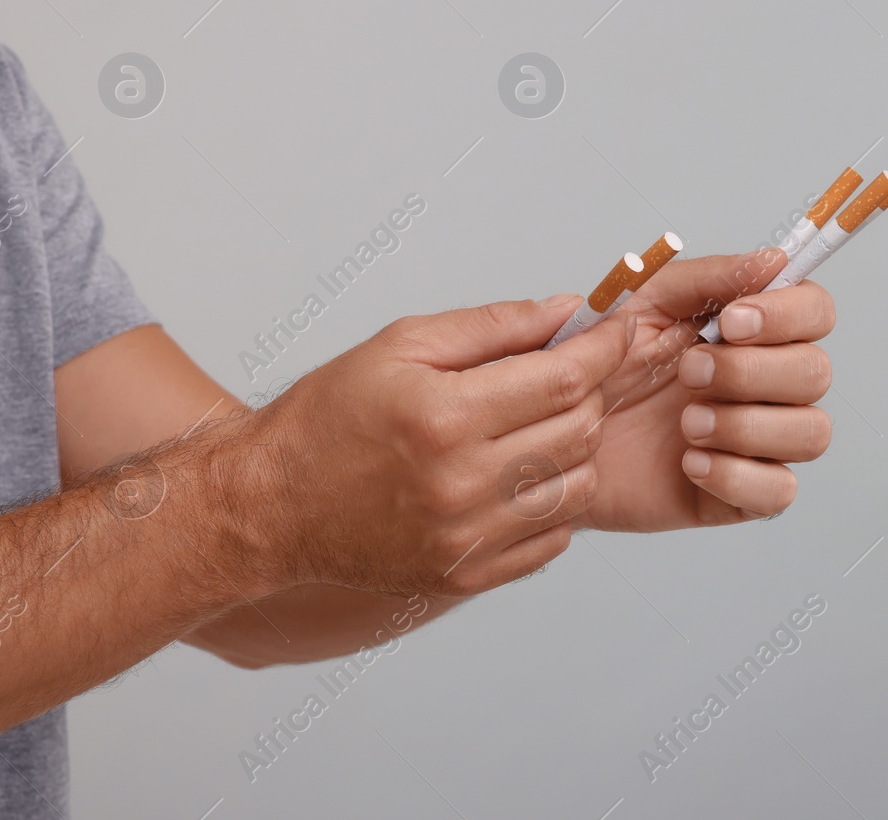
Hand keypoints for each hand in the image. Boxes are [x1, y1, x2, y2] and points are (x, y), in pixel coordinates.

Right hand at [239, 299, 630, 597]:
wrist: (270, 505)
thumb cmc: (328, 417)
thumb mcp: (401, 345)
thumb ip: (493, 325)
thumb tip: (567, 312)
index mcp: (445, 416)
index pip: (566, 380)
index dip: (605, 350)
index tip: (618, 332)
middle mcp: (461, 483)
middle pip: (581, 431)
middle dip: (591, 393)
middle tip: (568, 376)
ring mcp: (466, 538)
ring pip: (577, 487)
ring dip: (576, 450)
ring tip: (540, 427)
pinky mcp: (464, 576)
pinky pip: (552, 538)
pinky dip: (553, 504)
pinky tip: (522, 477)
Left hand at [570, 251, 835, 530]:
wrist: (553, 435)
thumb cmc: (598, 366)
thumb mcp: (642, 304)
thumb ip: (708, 278)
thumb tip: (773, 260)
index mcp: (750, 331)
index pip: (815, 311)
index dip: (788, 314)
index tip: (732, 321)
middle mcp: (765, 385)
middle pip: (817, 372)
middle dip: (752, 371)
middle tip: (688, 373)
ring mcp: (757, 442)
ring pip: (811, 432)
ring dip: (748, 425)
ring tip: (687, 425)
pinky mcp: (739, 494)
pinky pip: (779, 491)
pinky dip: (737, 476)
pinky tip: (691, 463)